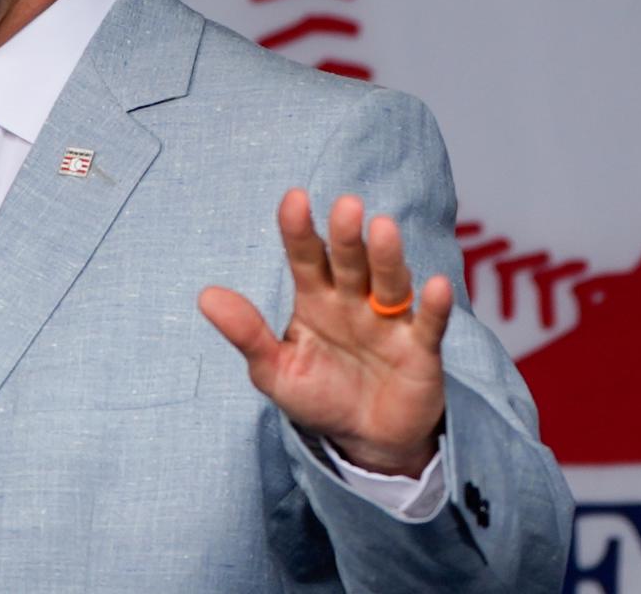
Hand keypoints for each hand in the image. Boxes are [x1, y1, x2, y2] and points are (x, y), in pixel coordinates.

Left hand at [198, 188, 452, 476]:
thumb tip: (206, 296)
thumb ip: (247, 334)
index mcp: (316, 298)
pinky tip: (435, 285)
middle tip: (346, 206)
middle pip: (351, 261)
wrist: (367, 441)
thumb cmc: (319, 396)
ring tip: (383, 228)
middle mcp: (354, 300)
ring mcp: (389, 321)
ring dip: (388, 257)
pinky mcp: (420, 349)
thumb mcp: (275, 371)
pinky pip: (428, 324)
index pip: (306, 257)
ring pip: (390, 282)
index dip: (299, 230)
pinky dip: (435, 306)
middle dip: (348, 235)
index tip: (294, 200)